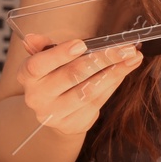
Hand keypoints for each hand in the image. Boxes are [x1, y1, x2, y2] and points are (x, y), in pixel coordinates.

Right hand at [17, 33, 144, 136]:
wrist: (55, 112)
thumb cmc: (54, 77)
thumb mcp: (47, 60)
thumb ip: (45, 47)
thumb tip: (31, 38)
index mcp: (27, 76)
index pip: (37, 65)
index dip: (60, 54)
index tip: (82, 43)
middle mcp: (37, 97)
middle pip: (71, 75)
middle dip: (102, 59)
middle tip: (125, 48)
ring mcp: (54, 113)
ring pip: (89, 90)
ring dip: (115, 71)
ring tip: (133, 57)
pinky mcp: (72, 123)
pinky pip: (98, 101)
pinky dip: (114, 83)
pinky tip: (126, 70)